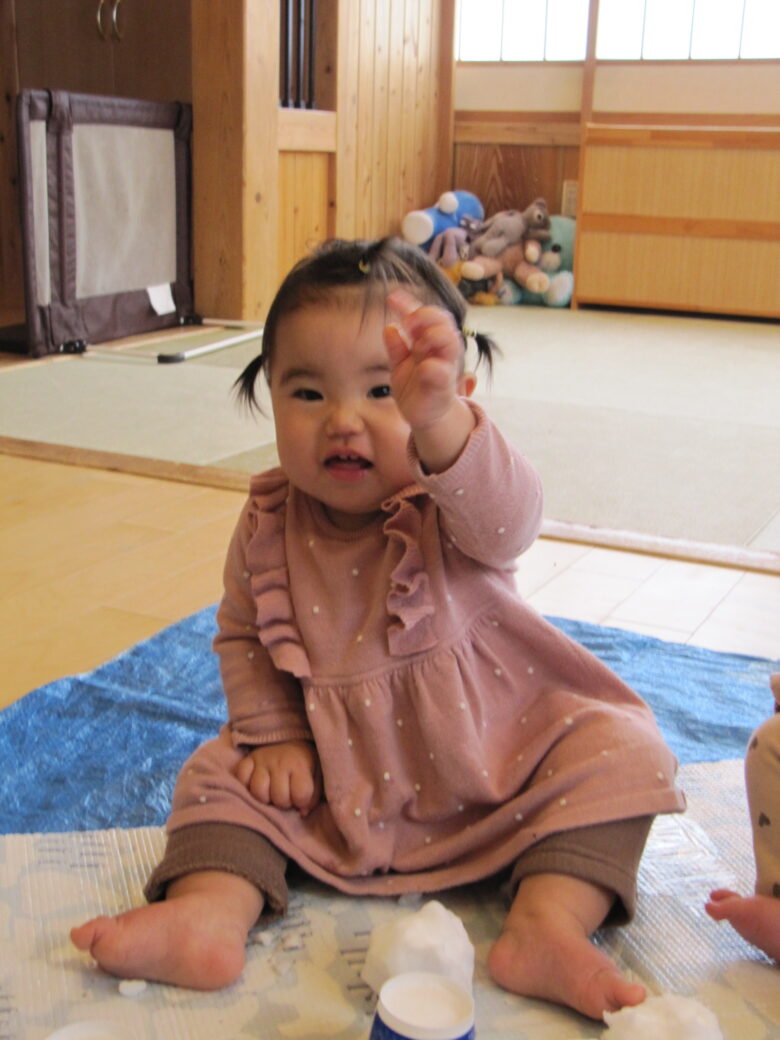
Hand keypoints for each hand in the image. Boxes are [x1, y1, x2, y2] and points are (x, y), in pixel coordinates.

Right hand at [234, 740, 321, 816]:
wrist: (290, 737)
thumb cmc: (305, 763)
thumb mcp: (317, 775)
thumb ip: (313, 796)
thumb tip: (302, 812)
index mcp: (300, 765)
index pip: (301, 794)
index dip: (301, 801)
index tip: (301, 797)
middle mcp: (280, 762)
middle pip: (279, 796)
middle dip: (284, 802)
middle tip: (285, 795)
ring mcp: (262, 760)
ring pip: (258, 790)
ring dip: (265, 797)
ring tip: (271, 793)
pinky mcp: (248, 758)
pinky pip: (241, 777)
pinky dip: (245, 784)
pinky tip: (255, 784)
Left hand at [384, 288, 475, 472]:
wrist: (425, 417)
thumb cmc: (414, 387)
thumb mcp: (399, 366)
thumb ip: (396, 348)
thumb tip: (389, 328)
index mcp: (428, 341)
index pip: (425, 315)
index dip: (409, 304)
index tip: (391, 298)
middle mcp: (440, 350)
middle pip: (443, 321)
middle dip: (426, 316)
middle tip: (409, 322)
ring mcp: (444, 366)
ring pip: (449, 340)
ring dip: (432, 336)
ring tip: (417, 345)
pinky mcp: (443, 387)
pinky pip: (443, 372)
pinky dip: (433, 367)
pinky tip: (424, 367)